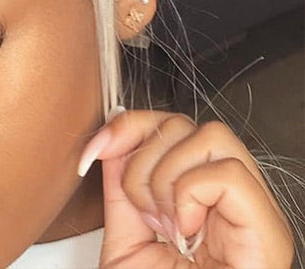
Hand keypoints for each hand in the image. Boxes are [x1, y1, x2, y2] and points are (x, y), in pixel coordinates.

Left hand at [78, 108, 294, 268]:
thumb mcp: (126, 240)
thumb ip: (122, 187)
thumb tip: (111, 138)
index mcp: (199, 200)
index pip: (171, 125)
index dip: (128, 126)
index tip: (94, 152)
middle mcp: (230, 201)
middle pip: (187, 123)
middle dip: (144, 160)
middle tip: (144, 213)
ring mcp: (253, 214)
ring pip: (211, 137)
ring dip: (166, 178)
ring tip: (165, 225)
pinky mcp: (269, 234)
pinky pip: (227, 174)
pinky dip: (191, 195)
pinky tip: (185, 232)